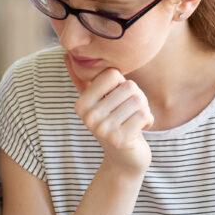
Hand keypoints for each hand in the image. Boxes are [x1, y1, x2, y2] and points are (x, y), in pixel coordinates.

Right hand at [65, 54, 153, 175]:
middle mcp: (88, 117)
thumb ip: (81, 80)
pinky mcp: (120, 140)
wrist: (124, 159)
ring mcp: (102, 129)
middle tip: (128, 113)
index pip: (113, 74)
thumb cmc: (114, 123)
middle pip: (129, 86)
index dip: (122, 85)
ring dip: (143, 110)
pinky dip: (148, 121)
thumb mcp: (96, 102)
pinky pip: (144, 115)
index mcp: (81, 104)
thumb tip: (65, 55)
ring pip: (138, 100)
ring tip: (133, 121)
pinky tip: (139, 130)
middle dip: (137, 98)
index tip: (117, 101)